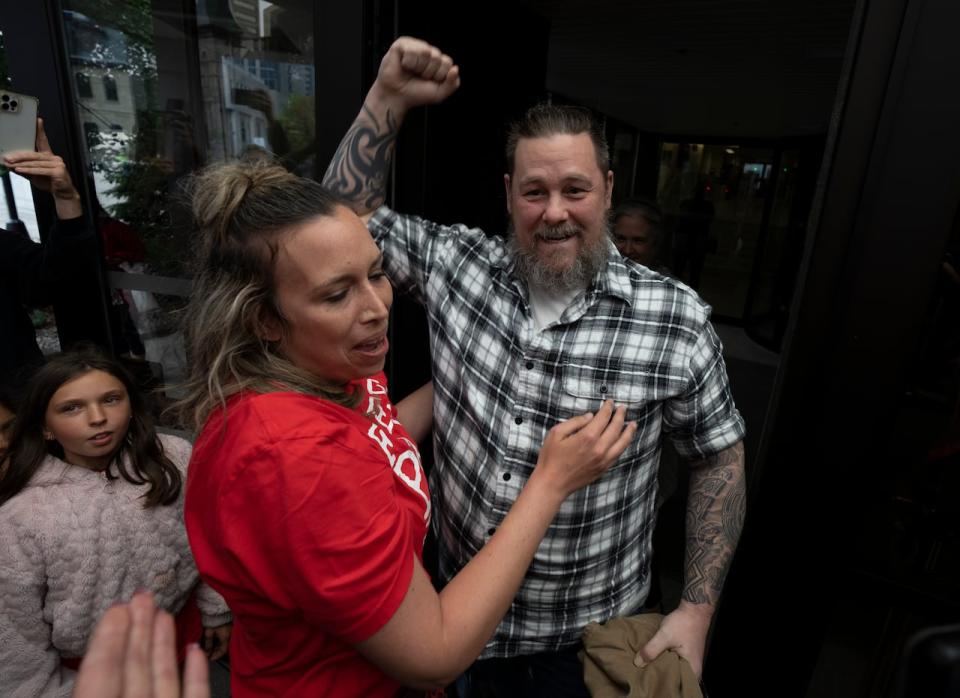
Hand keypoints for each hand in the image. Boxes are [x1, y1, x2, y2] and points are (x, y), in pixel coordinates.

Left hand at [3, 119, 81, 218]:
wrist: (62, 194)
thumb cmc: (50, 183)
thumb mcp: (34, 175)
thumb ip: (24, 169)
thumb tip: (10, 165)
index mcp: (49, 156)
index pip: (43, 141)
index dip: (40, 130)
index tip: (37, 120)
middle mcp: (54, 158)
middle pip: (34, 154)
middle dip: (19, 156)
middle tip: (7, 157)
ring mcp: (57, 164)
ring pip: (35, 162)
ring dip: (21, 164)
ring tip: (10, 165)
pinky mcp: (58, 171)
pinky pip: (40, 170)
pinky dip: (28, 171)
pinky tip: (19, 170)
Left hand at [73, 591, 209, 697]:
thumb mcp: (96, 695)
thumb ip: (102, 667)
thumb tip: (112, 620)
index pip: (103, 668)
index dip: (110, 634)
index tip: (118, 605)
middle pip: (135, 666)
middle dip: (138, 627)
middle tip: (142, 595)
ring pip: (164, 676)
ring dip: (164, 642)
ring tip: (163, 613)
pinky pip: (195, 695)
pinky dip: (197, 672)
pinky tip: (195, 650)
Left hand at [201, 623, 230, 661]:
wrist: (217, 609)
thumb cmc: (213, 620)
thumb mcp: (209, 633)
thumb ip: (208, 644)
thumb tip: (207, 653)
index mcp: (226, 637)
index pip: (223, 651)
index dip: (216, 656)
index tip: (210, 658)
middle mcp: (230, 635)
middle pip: (224, 647)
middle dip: (216, 651)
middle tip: (209, 654)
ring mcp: (230, 631)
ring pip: (225, 643)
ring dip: (218, 646)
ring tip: (211, 648)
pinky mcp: (229, 627)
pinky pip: (225, 637)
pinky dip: (220, 641)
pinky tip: (215, 641)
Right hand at [370, 37, 459, 111]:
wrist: (396, 97)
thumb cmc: (416, 94)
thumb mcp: (439, 93)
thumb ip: (452, 84)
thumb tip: (455, 68)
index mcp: (437, 60)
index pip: (447, 62)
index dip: (439, 75)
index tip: (429, 81)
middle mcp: (427, 51)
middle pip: (437, 57)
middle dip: (428, 72)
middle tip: (418, 77)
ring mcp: (414, 46)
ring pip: (425, 52)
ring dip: (418, 68)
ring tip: (410, 71)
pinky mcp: (401, 44)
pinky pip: (411, 51)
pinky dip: (407, 63)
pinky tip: (403, 65)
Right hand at [535, 400, 635, 497]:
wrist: (552, 484)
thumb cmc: (551, 458)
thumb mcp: (556, 433)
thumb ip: (575, 422)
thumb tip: (590, 416)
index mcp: (587, 437)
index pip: (603, 418)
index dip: (608, 408)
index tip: (610, 402)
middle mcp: (599, 448)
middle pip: (616, 428)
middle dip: (620, 416)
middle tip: (623, 408)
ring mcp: (603, 460)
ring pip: (622, 443)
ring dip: (629, 431)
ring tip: (633, 424)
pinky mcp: (603, 469)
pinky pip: (618, 454)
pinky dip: (624, 445)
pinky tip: (624, 441)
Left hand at [635, 601, 713, 677]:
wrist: (695, 608)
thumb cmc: (684, 624)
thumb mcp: (665, 637)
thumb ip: (651, 651)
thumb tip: (637, 663)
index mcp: (692, 670)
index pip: (677, 684)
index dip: (662, 682)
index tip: (649, 679)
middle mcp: (693, 669)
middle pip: (674, 677)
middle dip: (660, 675)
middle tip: (644, 674)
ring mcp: (689, 660)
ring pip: (672, 668)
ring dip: (661, 666)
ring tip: (646, 668)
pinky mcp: (685, 653)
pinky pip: (673, 660)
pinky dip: (664, 659)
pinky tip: (653, 658)